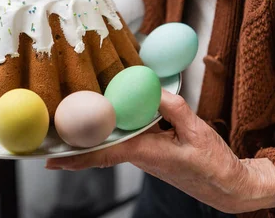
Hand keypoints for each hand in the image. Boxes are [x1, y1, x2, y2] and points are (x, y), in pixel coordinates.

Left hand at [46, 90, 274, 213]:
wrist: (226, 185)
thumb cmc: (212, 165)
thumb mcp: (197, 132)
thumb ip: (175, 108)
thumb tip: (154, 89)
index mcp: (145, 153)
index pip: (103, 154)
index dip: (76, 157)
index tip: (51, 160)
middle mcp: (138, 154)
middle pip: (99, 145)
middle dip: (74, 139)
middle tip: (49, 127)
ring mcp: (143, 153)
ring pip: (111, 139)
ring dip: (92, 130)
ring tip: (70, 113)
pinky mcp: (149, 150)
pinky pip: (125, 137)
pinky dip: (114, 126)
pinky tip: (109, 112)